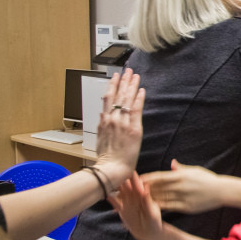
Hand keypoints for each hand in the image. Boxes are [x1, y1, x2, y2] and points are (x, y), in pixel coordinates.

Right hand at [95, 68, 144, 189]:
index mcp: (104, 121)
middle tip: (127, 71)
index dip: (112, 85)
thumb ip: (101, 125)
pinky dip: (139, 98)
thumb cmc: (106, 158)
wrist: (111, 168)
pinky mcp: (134, 128)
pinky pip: (136, 110)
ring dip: (132, 86)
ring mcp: (123, 123)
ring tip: (135, 76)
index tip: (115, 77)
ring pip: (127, 99)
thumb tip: (102, 115)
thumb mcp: (99, 138)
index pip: (108, 98)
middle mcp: (113, 119)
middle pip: (118, 95)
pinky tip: (141, 90)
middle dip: (123, 81)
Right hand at [109, 174, 163, 239]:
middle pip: (127, 187)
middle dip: (122, 179)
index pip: (137, 185)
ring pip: (121, 193)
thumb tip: (145, 188)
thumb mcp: (152, 212)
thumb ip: (147, 201)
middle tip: (115, 170)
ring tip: (108, 180)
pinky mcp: (123, 212)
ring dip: (115, 187)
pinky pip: (116, 204)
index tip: (129, 170)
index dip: (133, 178)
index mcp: (143, 197)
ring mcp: (128, 205)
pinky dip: (111, 199)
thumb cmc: (155, 222)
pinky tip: (105, 194)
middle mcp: (135, 199)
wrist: (149, 234)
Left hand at [143, 160, 227, 212]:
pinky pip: (169, 207)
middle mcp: (179, 185)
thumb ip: (181, 168)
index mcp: (180, 175)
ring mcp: (182, 197)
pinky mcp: (186, 207)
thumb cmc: (208, 179)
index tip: (135, 179)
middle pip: (156, 187)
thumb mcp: (194, 170)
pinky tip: (150, 208)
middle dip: (143, 189)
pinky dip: (159, 207)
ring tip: (136, 201)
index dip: (146, 178)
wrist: (222, 191)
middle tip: (131, 191)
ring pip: (160, 198)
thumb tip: (172, 163)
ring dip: (148, 199)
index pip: (158, 176)